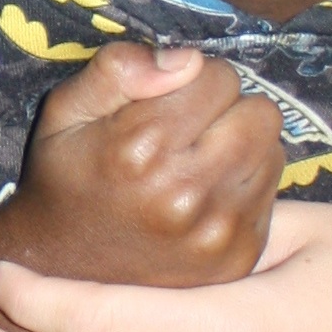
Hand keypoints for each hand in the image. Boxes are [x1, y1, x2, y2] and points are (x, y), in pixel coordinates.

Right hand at [0, 42, 281, 285]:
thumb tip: (187, 58)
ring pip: (272, 149)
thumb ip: (118, 70)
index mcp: (142, 147)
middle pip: (260, 111)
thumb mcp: (64, 110)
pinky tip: (205, 195)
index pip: (220, 75)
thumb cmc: (64, 179)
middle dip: (227, 108)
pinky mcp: (239, 256)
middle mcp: (186, 192)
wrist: (59, 273)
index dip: (192, 78)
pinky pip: (271, 192)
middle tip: (189, 127)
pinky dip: (244, 183)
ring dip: (241, 144)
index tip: (166, 100)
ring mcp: (218, 231)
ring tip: (198, 160)